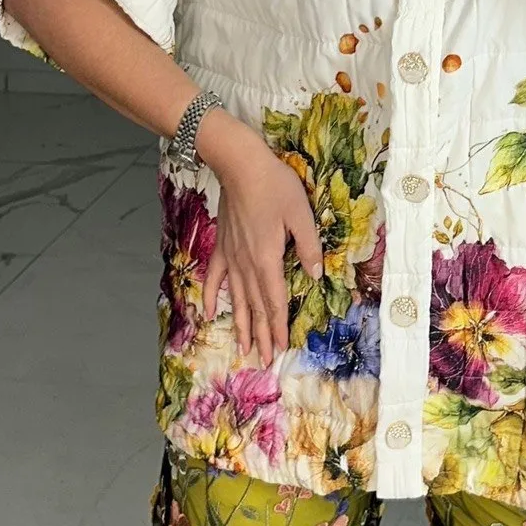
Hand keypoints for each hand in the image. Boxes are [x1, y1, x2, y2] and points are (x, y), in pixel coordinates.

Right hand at [199, 113, 322, 366]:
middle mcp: (246, 263)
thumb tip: (315, 275)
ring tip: (242, 347)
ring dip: (240, 323)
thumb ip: (308, 246)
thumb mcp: (300, 213)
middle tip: (263, 360)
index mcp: (267, 259)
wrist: (239, 164)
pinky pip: (215, 276)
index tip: (279, 349)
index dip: (277, 326)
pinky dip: (212, 295)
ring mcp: (231, 255)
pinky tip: (209, 311)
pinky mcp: (222, 244)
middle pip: (254, 305)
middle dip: (260, 334)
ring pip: (236, 297)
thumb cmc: (274, 185)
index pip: (274, 301)